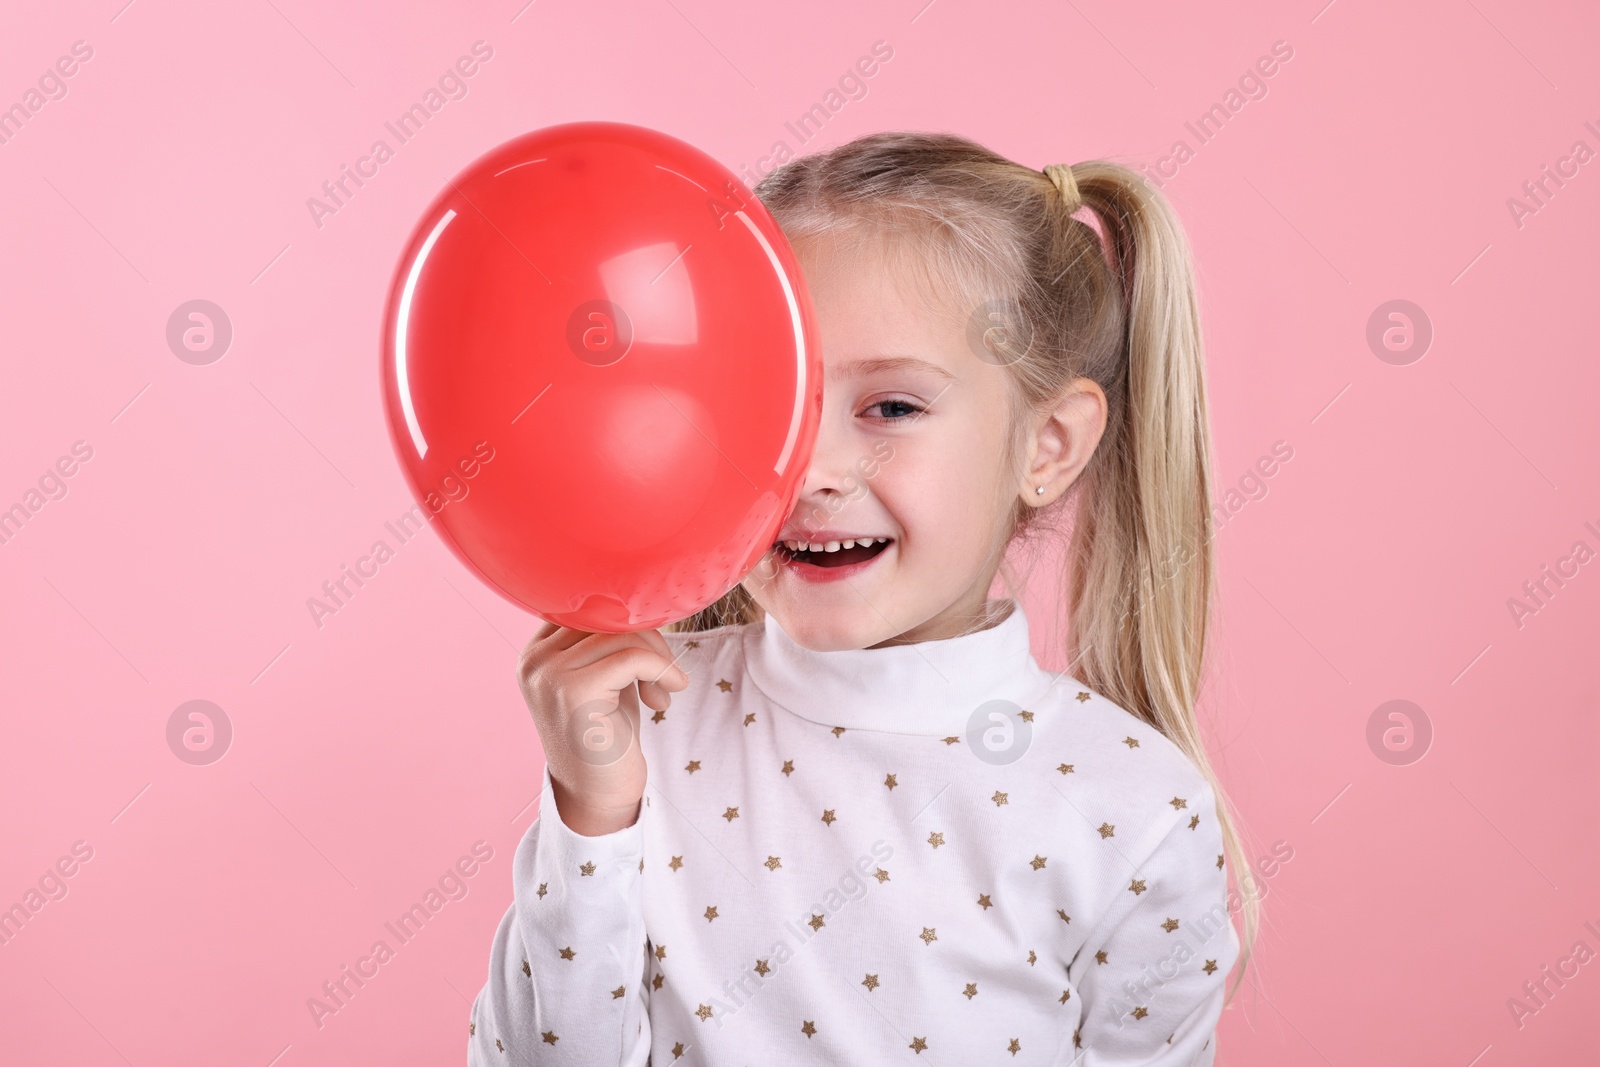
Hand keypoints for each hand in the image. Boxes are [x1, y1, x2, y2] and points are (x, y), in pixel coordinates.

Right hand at [516, 622, 689, 835]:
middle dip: (648, 639)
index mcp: (536, 652)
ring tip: (664, 690)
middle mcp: (535, 660)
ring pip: (623, 633)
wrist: (598, 796)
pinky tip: (666, 697)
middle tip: (664, 675)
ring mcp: (549, 675)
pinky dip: (661, 670)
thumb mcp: (603, 676)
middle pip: (606, 615)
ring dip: (658, 658)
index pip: (588, 606)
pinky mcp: (574, 692)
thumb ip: (608, 640)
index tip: (650, 653)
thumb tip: (645, 602)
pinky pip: (633, 657)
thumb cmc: (607, 735)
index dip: (628, 622)